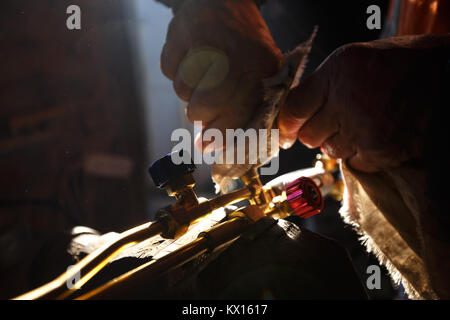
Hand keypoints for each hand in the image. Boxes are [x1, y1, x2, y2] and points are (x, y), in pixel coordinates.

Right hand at [161, 0, 281, 150]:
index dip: (220, 136)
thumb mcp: (262, 72)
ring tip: (201, 74)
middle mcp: (233, 56)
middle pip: (204, 107)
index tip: (207, 146)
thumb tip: (223, 145)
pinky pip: (169, 71)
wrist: (225, 1)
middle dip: (200, 115)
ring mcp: (204, 43)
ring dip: (189, 91)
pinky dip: (175, 71)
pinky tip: (189, 58)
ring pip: (183, 91)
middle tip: (202, 109)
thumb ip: (252, 109)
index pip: (237, 115)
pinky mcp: (180, 33)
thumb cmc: (245, 46)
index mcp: (261, 69)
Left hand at [278, 34, 448, 171]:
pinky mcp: (380, 152)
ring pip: (330, 151)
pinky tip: (376, 135)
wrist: (445, 75)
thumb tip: (293, 116)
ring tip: (362, 124)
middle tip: (335, 121)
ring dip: (340, 143)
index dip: (286, 125)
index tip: (285, 134)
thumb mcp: (353, 60)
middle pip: (309, 136)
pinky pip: (354, 163)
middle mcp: (348, 101)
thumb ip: (321, 85)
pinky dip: (361, 154)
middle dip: (316, 132)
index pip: (294, 109)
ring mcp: (364, 130)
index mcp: (339, 73)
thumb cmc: (399, 65)